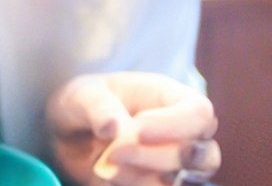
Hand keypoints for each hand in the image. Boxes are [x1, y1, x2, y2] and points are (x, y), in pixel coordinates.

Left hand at [47, 72, 221, 185]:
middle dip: (159, 157)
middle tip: (114, 153)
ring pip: (186, 180)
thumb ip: (98, 108)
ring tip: (108, 167)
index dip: (175, 125)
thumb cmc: (84, 104)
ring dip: (147, 177)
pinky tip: (109, 177)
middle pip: (202, 155)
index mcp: (170, 98)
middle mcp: (183, 134)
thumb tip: (113, 129)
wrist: (69, 136)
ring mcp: (176, 166)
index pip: (199, 113)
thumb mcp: (83, 95)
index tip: (137, 130)